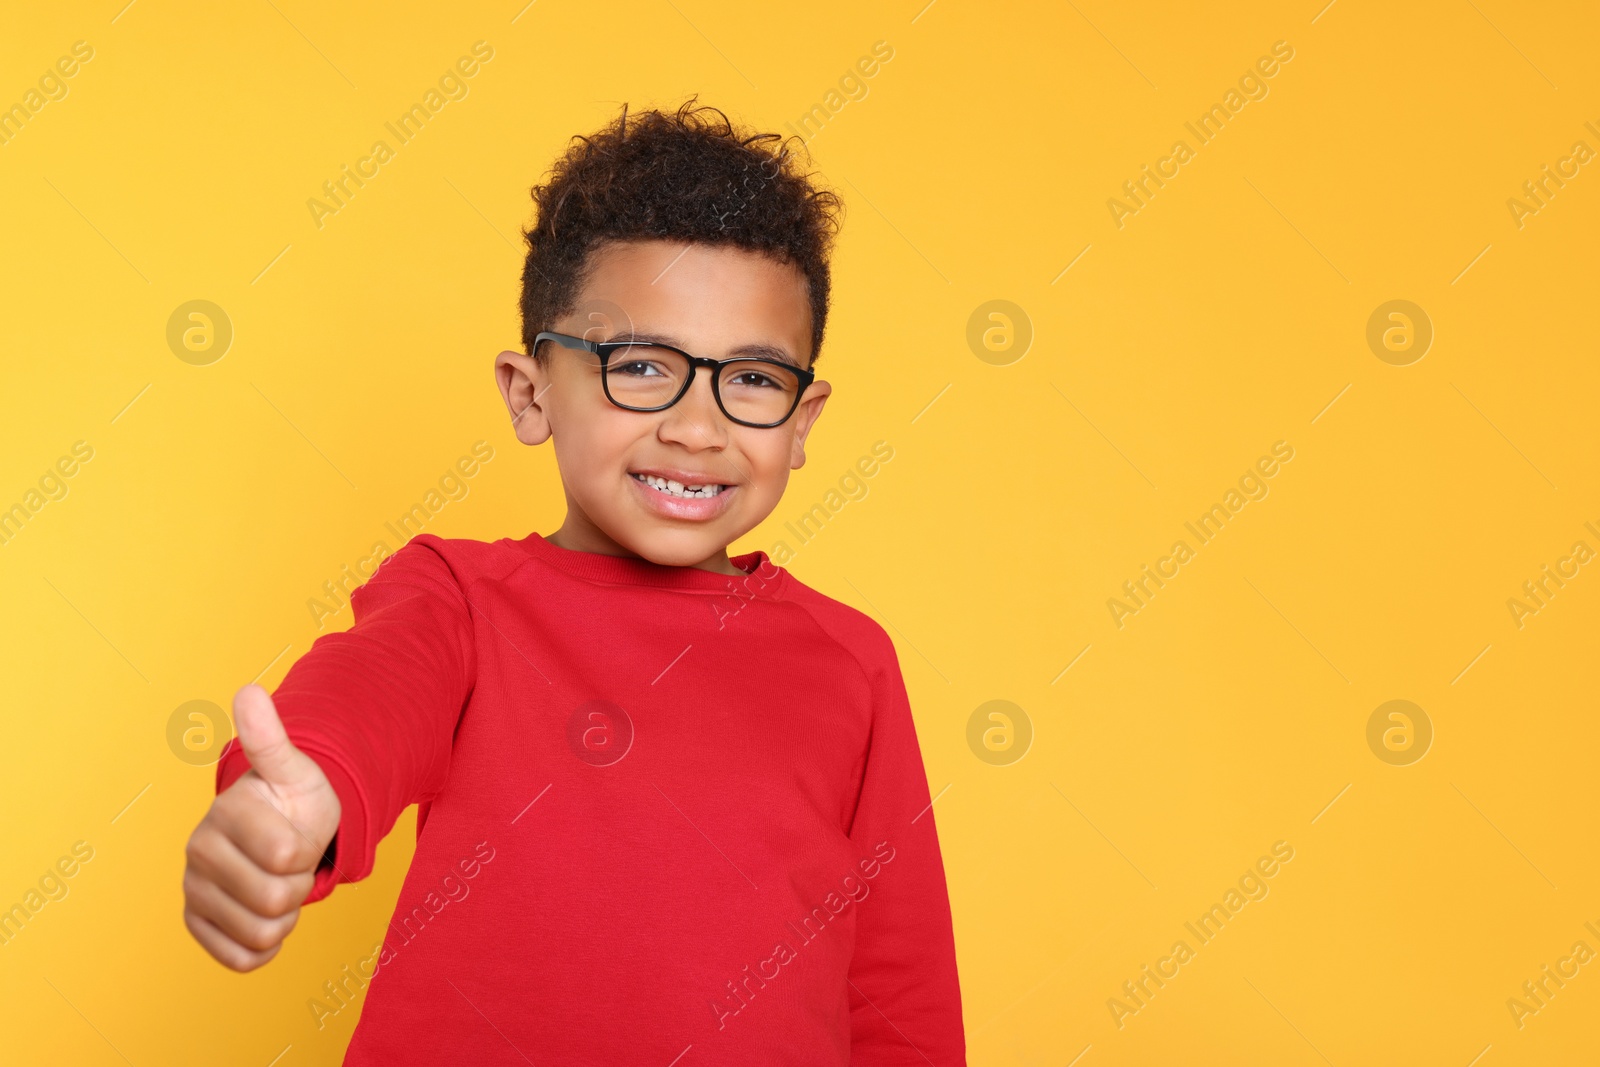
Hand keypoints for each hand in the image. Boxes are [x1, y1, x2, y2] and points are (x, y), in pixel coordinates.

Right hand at [182, 684, 341, 970]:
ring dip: (288, 914)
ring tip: (279, 881)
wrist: (278, 831)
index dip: (308, 850)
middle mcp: (198, 853)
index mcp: (225, 814)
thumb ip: (270, 739)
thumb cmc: (292, 800)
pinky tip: (265, 912)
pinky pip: (244, 959)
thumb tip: (248, 690)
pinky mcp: (197, 925)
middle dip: (300, 884)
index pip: (289, 857)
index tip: (298, 832)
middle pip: (277, 901)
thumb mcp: (294, 770)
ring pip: (264, 934)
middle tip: (291, 860)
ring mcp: (194, 891)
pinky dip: (268, 944)